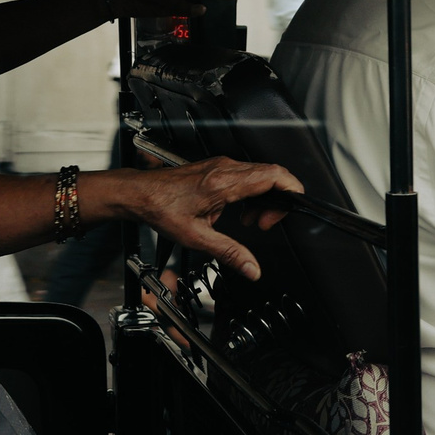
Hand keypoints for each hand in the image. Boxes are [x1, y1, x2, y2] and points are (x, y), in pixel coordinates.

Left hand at [98, 157, 300, 280]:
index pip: (273, 174)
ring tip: (252, 221)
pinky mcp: (218, 168)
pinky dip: (251, 195)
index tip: (295, 206)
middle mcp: (225, 168)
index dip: (292, 189)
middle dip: (277, 202)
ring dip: (263, 200)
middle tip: (264, 224)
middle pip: (271, 175)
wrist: (139, 194)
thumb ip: (229, 253)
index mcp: (224, 182)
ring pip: (260, 176)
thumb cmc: (161, 208)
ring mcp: (222, 166)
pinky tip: (240, 212)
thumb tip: (251, 268)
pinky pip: (247, 176)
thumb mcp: (196, 237)